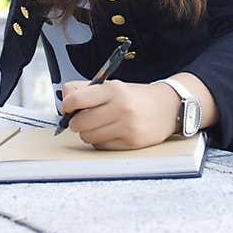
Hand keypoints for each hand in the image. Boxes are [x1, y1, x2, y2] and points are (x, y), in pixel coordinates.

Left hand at [60, 79, 178, 149]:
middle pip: (79, 123)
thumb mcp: (113, 86)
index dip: (67, 106)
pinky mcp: (131, 142)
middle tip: (82, 119)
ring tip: (98, 125)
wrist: (168, 108)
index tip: (67, 108)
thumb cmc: (134, 97)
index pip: (76, 99)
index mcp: (113, 90)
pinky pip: (101, 146)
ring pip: (88, 137)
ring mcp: (127, 127)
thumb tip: (64, 102)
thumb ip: (85, 89)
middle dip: (76, 122)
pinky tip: (110, 132)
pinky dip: (101, 141)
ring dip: (88, 133)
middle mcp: (120, 108)